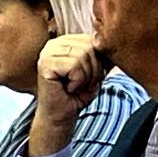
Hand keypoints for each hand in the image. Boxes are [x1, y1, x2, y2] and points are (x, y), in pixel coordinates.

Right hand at [26, 35, 108, 156]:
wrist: (61, 117)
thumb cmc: (76, 95)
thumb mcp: (95, 71)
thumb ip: (101, 55)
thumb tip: (112, 42)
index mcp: (64, 42)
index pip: (92, 40)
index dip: (98, 61)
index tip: (89, 78)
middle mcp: (54, 44)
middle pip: (89, 47)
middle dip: (94, 70)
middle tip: (83, 85)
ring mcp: (47, 53)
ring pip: (82, 56)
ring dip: (86, 77)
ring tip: (76, 87)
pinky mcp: (45, 64)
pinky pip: (74, 66)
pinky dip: (78, 81)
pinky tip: (68, 88)